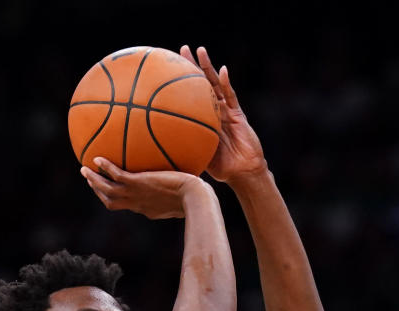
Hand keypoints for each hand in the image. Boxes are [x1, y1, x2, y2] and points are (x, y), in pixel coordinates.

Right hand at [81, 157, 209, 219]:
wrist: (195, 198)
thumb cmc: (196, 197)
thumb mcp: (186, 195)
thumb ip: (180, 190)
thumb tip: (188, 180)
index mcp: (146, 208)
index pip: (127, 205)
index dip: (117, 198)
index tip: (113, 191)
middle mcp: (138, 203)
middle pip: (111, 201)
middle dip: (99, 191)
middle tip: (90, 180)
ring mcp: (136, 194)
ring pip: (108, 191)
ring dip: (94, 181)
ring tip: (84, 170)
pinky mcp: (138, 184)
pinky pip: (116, 176)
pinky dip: (105, 168)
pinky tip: (97, 159)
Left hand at [180, 45, 266, 182]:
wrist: (243, 172)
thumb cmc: (221, 168)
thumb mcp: (195, 156)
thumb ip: (181, 148)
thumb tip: (155, 148)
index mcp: (203, 119)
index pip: (189, 96)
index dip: (179, 83)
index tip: (167, 69)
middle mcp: (214, 111)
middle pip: (201, 84)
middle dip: (192, 66)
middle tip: (181, 50)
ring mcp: (226, 111)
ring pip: (216, 84)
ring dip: (208, 67)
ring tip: (200, 51)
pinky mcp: (238, 114)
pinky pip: (231, 96)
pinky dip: (227, 83)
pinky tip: (223, 71)